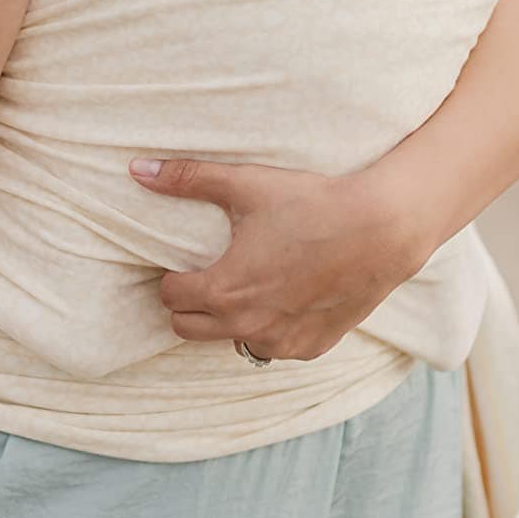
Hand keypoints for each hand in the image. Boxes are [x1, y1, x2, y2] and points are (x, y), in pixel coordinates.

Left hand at [131, 155, 434, 360]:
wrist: (381, 229)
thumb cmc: (312, 204)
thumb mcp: (245, 185)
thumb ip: (186, 179)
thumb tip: (137, 169)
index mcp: (224, 291)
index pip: (169, 297)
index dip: (172, 276)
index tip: (185, 259)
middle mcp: (248, 326)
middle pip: (188, 328)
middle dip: (190, 303)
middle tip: (207, 273)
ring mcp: (281, 343)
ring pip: (232, 342)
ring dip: (229, 320)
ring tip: (247, 285)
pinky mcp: (311, 348)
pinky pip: (273, 348)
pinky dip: (270, 328)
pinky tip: (284, 297)